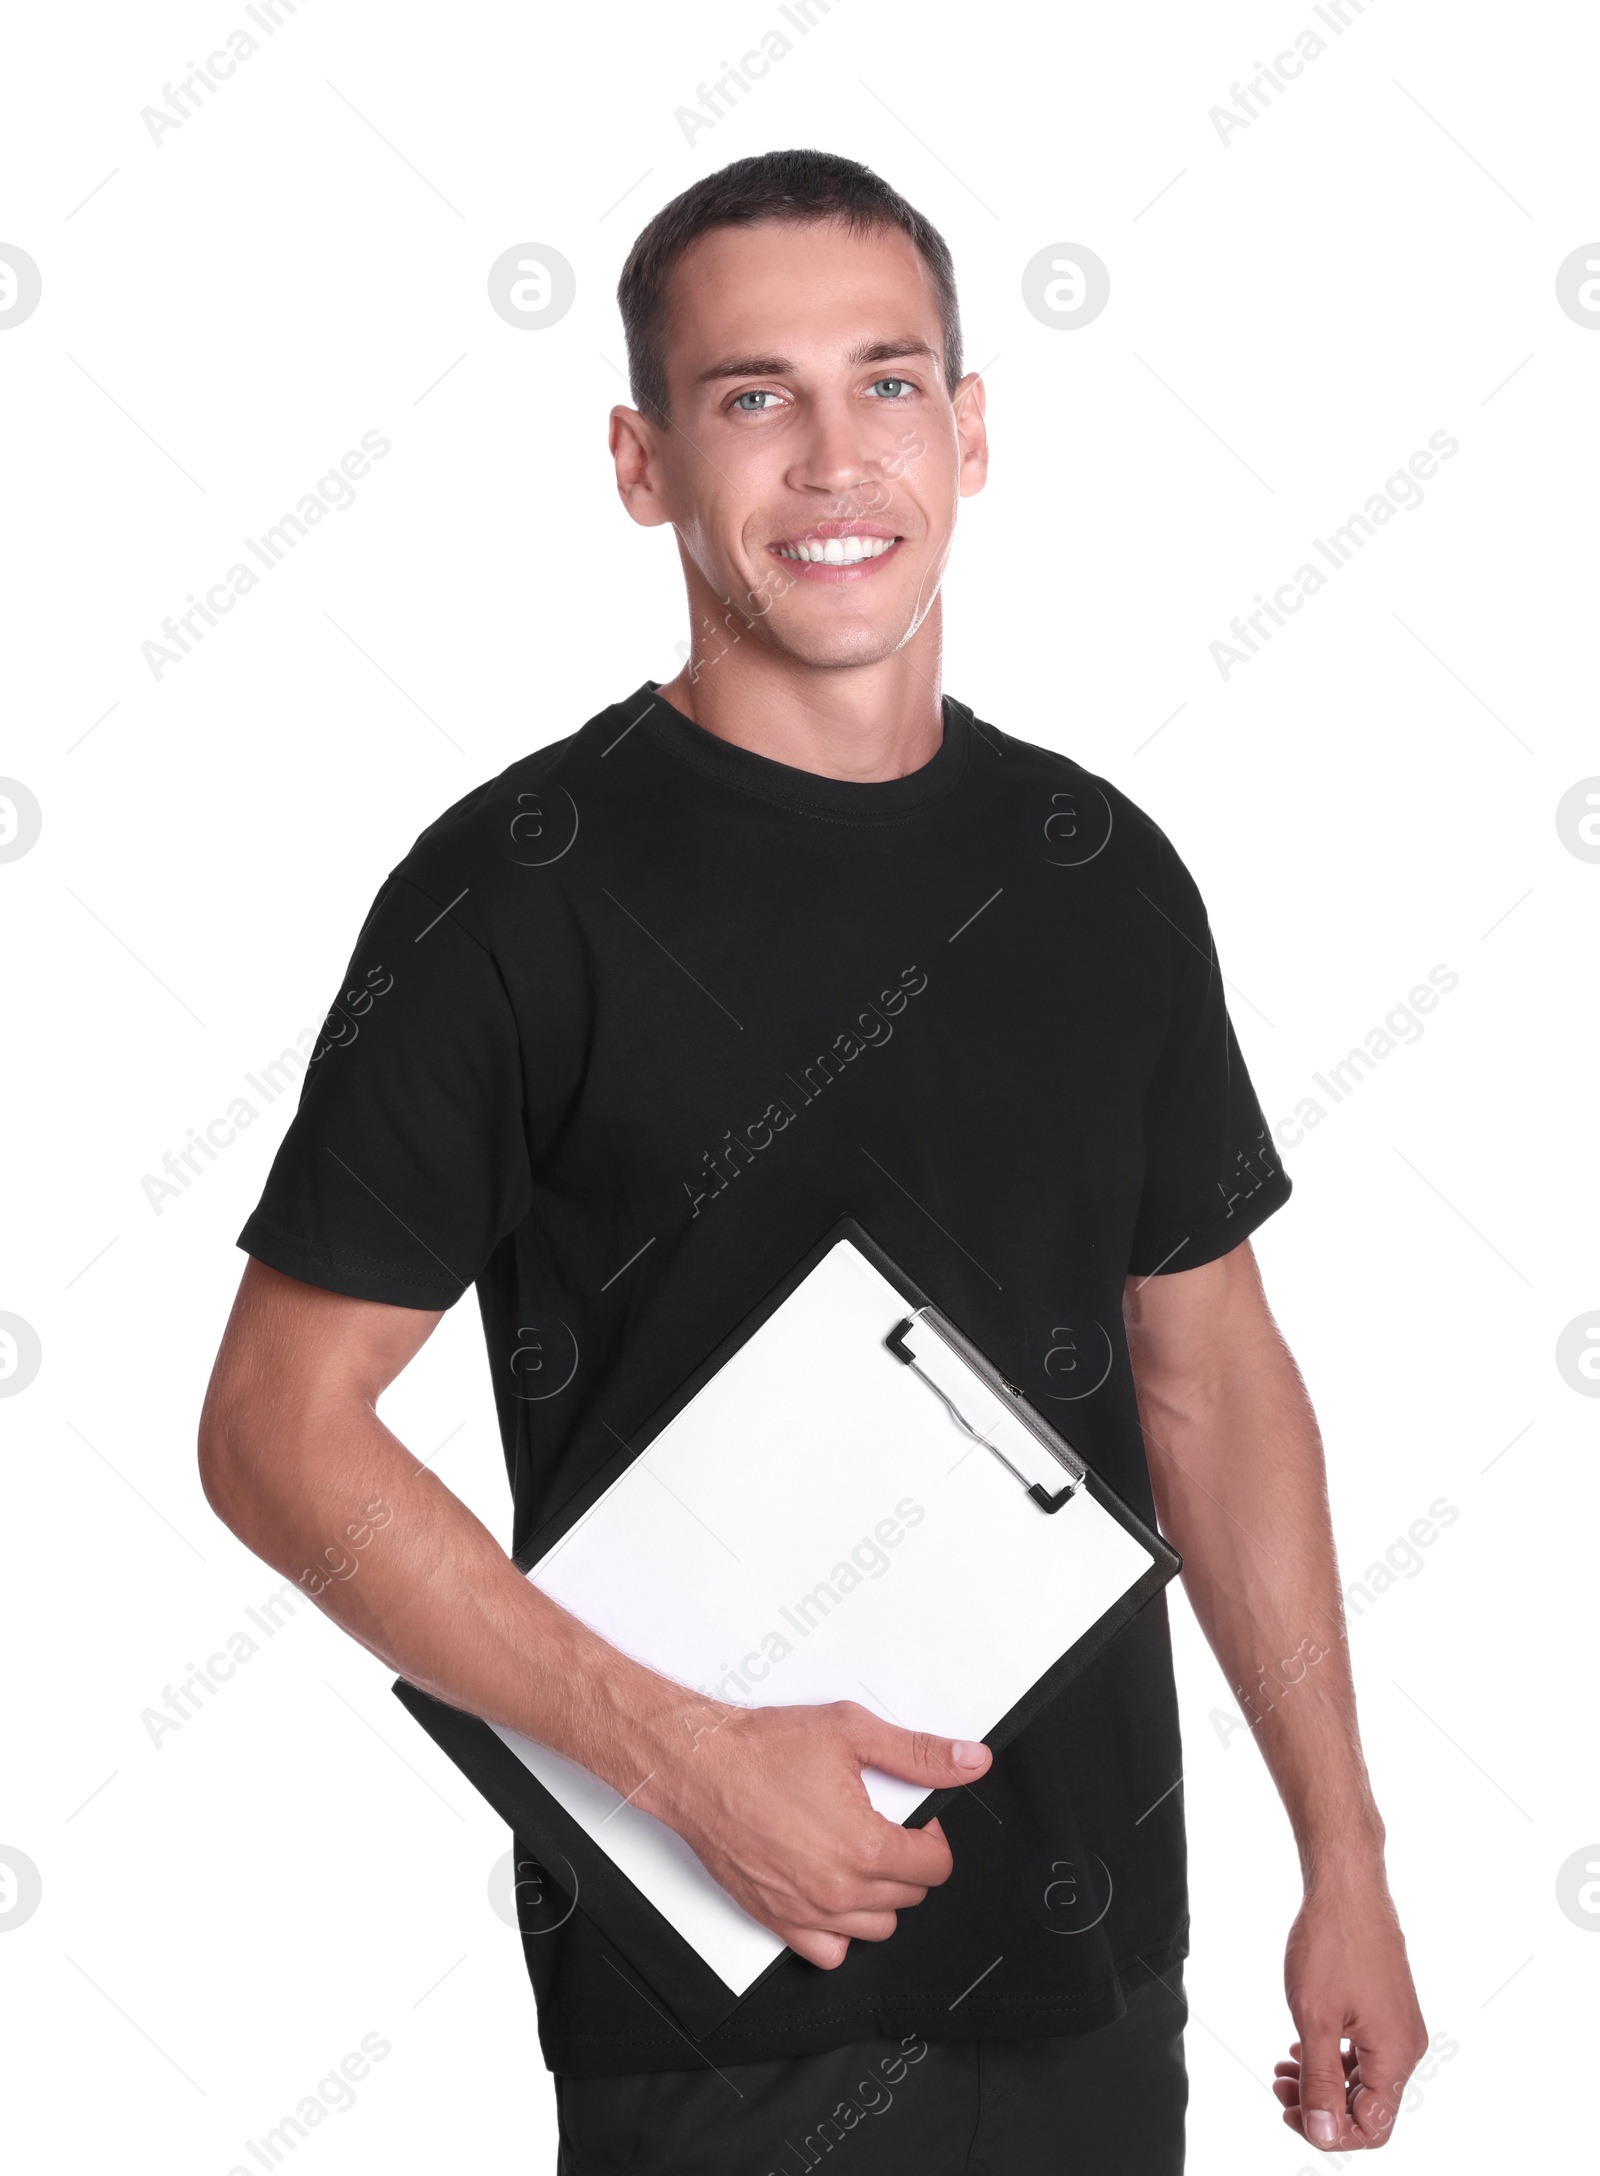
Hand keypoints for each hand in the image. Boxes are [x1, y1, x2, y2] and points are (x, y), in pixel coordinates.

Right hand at [642, 1699, 991, 1967]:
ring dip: (880, 1894)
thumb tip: (969, 1762)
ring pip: (877, 1927)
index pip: (936, 1867)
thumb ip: (919, 1753)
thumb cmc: (763, 1750)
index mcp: (864, 1848)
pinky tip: (833, 1890)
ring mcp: (807, 1912)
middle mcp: (838, 1890)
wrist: (700, 1767)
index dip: (934, 1837)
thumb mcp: (851, 1733)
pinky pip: (830, 1953)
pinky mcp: (778, 1920)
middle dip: (907, 1859)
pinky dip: (841, 1930)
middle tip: (884, 1825)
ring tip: (859, 1853)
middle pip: (910, 1896)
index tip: (916, 1820)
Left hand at [1276, 1863, 1427, 2149]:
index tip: (1291, 2112)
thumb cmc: (1333, 1943)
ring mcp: (1398, 2025)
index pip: (1373, 2127)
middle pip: (1368, 2106)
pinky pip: (1363, 2051)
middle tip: (1281, 2090)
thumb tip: (1325, 2133)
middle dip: (1322, 2106)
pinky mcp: (1387, 2008)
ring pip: (1363, 2078)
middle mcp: (1405, 2046)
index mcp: (1395, 2056)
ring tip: (1284, 2070)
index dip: (1331, 2131)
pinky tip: (1302, 2049)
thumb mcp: (1315, 2020)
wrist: (1346, 1888)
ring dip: (1323, 2082)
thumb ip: (1320, 2082)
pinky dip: (1333, 2057)